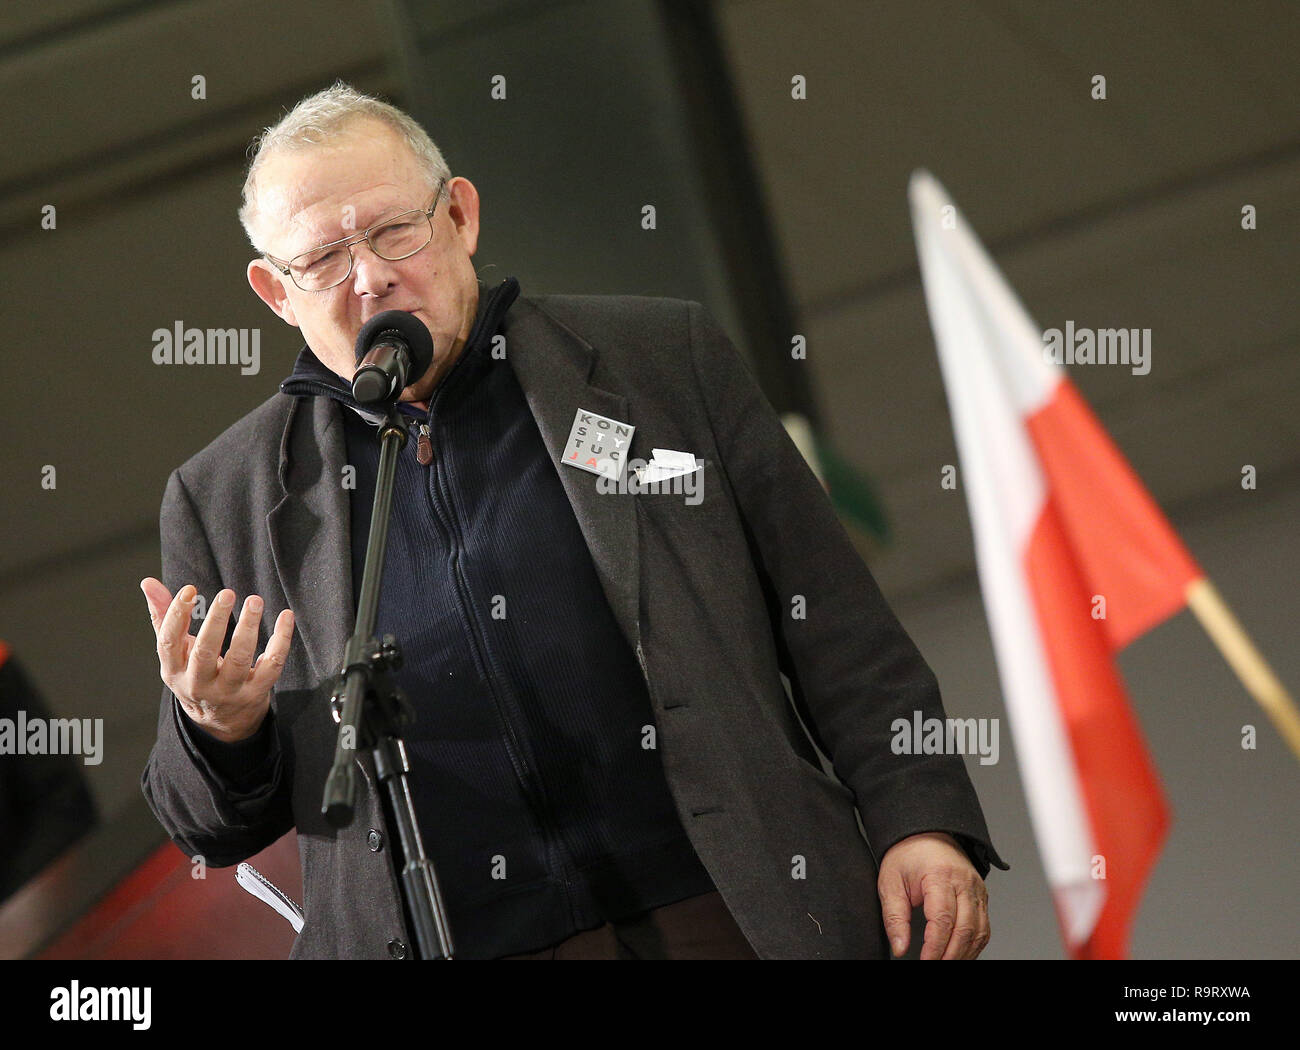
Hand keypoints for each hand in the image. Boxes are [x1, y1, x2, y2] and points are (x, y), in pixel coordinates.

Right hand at [140, 578, 293, 743]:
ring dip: (248, 628)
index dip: (176, 615)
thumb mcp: (176, 652)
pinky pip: (272, 665)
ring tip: (254, 601)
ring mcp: (230, 691)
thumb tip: (148, 582)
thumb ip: (163, 617)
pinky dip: (282, 640)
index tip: (189, 590)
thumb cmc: (195, 673)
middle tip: (227, 594)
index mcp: (174, 671)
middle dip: (216, 621)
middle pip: (205, 653)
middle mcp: (199, 684)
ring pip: (239, 659)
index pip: (169, 643)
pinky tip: (286, 616)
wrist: (221, 720)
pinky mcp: (256, 692)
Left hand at [878, 832, 989, 959]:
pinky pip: (983, 928)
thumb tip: (900, 947)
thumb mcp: (890, 882)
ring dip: (964, 954)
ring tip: (945, 962)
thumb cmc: (908, 855)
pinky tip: (960, 954)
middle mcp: (965, 883)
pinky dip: (973, 945)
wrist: (926, 834)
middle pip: (965, 929)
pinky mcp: (981, 896)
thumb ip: (895, 917)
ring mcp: (977, 890)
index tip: (925, 961)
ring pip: (978, 932)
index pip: (943, 919)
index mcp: (941, 875)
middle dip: (950, 955)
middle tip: (934, 965)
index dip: (935, 946)